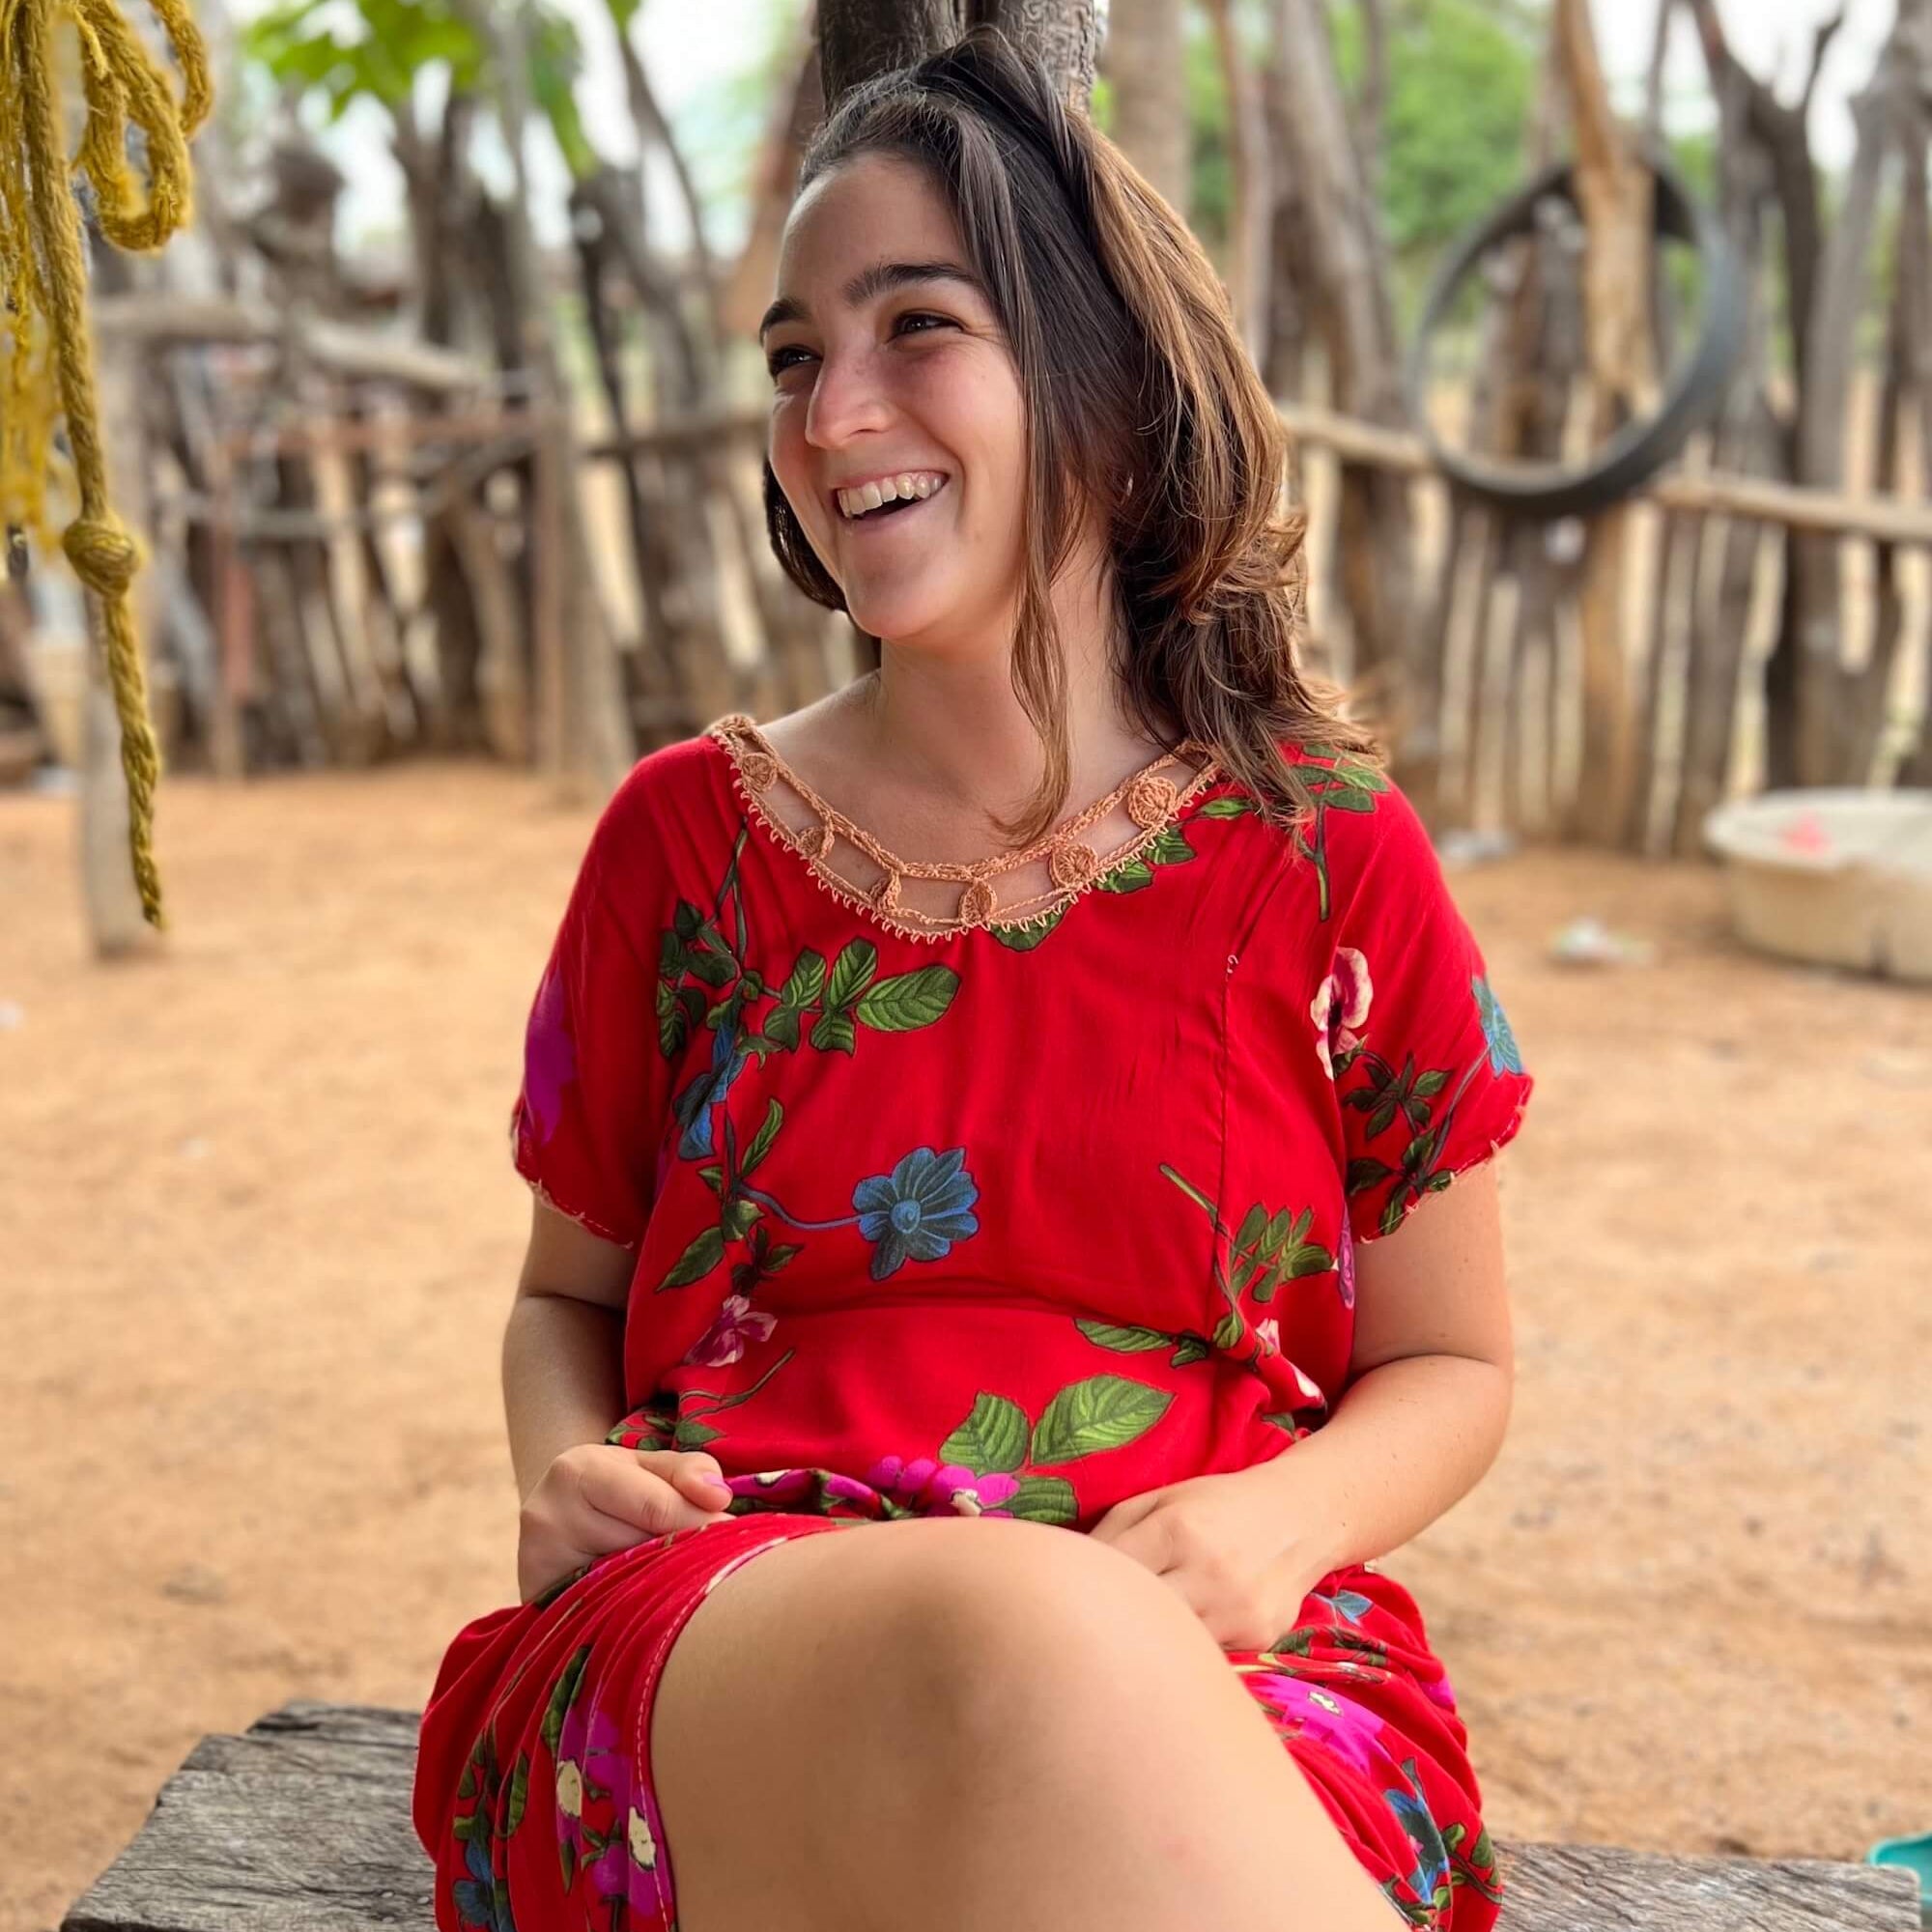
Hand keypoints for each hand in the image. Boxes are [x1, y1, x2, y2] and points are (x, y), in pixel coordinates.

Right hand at [517, 1444, 733, 1604]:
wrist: (554, 1521)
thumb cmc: (616, 1489)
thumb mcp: (648, 1467)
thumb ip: (689, 1471)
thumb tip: (719, 1498)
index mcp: (577, 1470)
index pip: (656, 1506)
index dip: (703, 1523)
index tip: (736, 1536)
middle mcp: (547, 1516)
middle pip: (640, 1550)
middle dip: (682, 1558)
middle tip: (714, 1567)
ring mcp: (536, 1567)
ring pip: (622, 1587)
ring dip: (658, 1590)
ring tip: (676, 1586)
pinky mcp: (536, 1607)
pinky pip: (599, 1617)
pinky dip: (629, 1615)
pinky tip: (643, 1610)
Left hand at [1086, 1465, 1332, 1650]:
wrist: (1300, 1516)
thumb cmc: (1217, 1505)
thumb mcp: (1163, 1499)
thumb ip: (1114, 1530)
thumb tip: (1066, 1570)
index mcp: (1177, 1529)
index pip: (1111, 1571)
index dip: (1084, 1587)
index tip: (1065, 1598)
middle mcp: (1209, 1572)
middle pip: (1138, 1617)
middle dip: (1110, 1625)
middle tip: (1086, 1633)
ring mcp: (1237, 1611)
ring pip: (1170, 1647)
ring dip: (1146, 1645)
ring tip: (1129, 1642)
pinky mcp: (1258, 1638)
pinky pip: (1205, 1656)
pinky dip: (1185, 1653)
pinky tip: (1176, 1644)